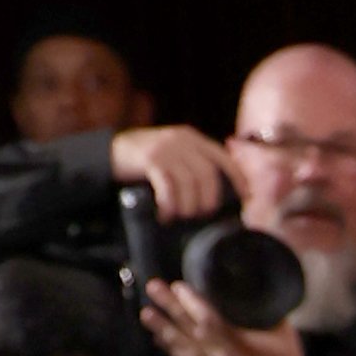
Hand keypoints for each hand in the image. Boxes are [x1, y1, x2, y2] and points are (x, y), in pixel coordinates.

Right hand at [110, 121, 236, 217]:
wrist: (108, 154)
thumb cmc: (144, 163)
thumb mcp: (173, 156)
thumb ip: (193, 166)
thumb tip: (218, 194)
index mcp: (192, 138)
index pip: (224, 158)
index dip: (238, 180)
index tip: (247, 199)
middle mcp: (182, 139)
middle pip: (209, 175)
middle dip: (208, 201)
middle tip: (200, 216)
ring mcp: (166, 147)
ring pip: (190, 183)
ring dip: (187, 207)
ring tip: (179, 217)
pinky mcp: (150, 158)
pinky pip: (169, 188)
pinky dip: (169, 205)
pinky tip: (164, 214)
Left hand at [139, 274, 306, 355]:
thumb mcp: (283, 338)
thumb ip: (260, 318)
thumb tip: (244, 293)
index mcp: (240, 349)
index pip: (209, 322)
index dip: (191, 304)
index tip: (178, 286)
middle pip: (190, 331)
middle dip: (170, 309)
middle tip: (152, 287)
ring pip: (183, 348)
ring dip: (163, 329)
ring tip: (146, 313)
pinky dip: (172, 350)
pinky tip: (159, 339)